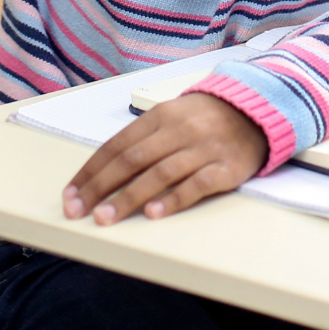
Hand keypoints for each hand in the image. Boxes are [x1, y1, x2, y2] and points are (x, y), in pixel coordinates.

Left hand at [62, 92, 267, 224]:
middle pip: (133, 160)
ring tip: (106, 218)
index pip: (118, 145)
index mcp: (161, 115)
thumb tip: (102, 171)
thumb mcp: (171, 117)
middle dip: (100, 187)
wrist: (256, 111)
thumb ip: (142, 140)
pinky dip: (173, 199)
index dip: (91, 171)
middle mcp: (180, 129)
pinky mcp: (225, 167)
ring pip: (159, 173)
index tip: (71, 194)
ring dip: (128, 198)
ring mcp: (203, 148)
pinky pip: (196, 184)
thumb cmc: (205, 118)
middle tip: (78, 211)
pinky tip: (154, 214)